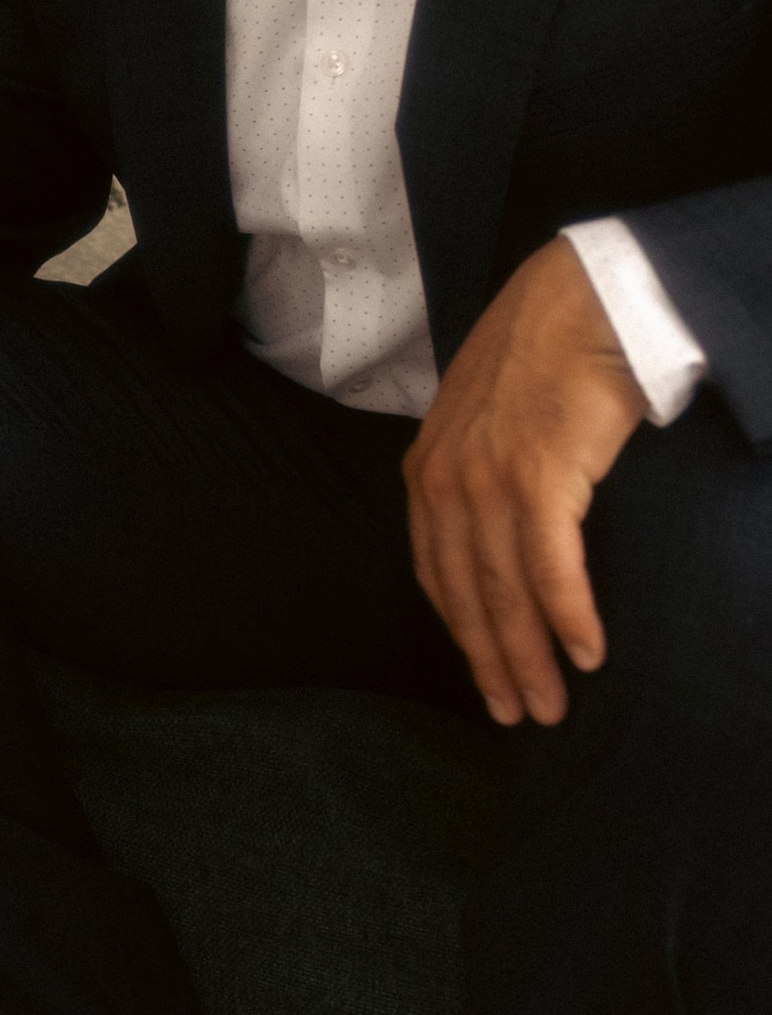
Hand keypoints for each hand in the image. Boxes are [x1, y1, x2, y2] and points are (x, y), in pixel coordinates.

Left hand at [403, 237, 645, 725]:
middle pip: (466, 597)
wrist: (583, 298)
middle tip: (520, 716)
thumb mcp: (488, 421)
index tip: (486, 678)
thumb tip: (500, 533)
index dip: (463, 635)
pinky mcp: (537, 478)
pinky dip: (569, 617)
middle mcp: (445, 483)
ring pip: (504, 594)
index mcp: (426, 472)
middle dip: (493, 664)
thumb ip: (480, 475)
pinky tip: (587, 654)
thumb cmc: (547, 355)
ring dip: (532, 657)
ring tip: (554, 705)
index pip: (436, 575)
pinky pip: (550, 568)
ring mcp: (486, 481)